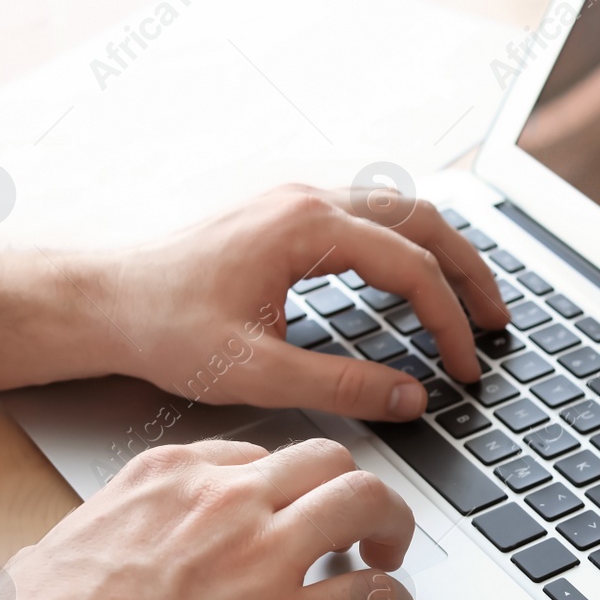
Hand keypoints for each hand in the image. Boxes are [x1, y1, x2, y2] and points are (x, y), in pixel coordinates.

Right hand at [0, 438, 415, 599]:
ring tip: (388, 558)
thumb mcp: (60, 547)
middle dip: (351, 490)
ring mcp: (261, 557)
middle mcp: (223, 502)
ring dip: (390, 527)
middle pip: (326, 461)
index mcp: (167, 478)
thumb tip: (92, 551)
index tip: (293, 509)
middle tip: (362, 525)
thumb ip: (105, 534)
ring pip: (364, 502)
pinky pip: (371, 596)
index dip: (286, 488)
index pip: (257, 456)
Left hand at [100, 184, 509, 418]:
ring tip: (472, 301)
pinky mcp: (288, 215)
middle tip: (497, 323)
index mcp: (306, 226)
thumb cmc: (163, 327)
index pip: (410, 268)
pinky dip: (410, 247)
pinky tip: (415, 282)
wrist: (102, 299)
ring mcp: (298, 200)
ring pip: (402, 210)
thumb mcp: (255, 371)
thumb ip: (341, 386)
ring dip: (444, 253)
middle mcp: (309, 199)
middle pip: (424, 220)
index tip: (464, 368)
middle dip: (470, 272)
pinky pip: (373, 216)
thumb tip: (410, 399)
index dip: (448, 321)